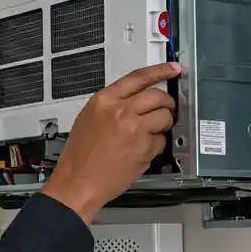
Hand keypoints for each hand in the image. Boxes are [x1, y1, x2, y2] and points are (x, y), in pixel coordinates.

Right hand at [41, 62, 181, 221]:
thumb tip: (136, 100)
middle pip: (157, 96)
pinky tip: (142, 151)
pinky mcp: (144, 148)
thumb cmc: (80, 156)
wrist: (77, 182)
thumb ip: (112, 105)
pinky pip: (161, 141)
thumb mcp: (88, 118)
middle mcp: (120, 111)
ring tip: (151, 133)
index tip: (173, 69)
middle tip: (167, 109)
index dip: (160, 71)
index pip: (139, 77)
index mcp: (104, 100)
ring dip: (164, 124)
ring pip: (164, 117)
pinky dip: (156, 146)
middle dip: (167, 103)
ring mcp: (134, 130)